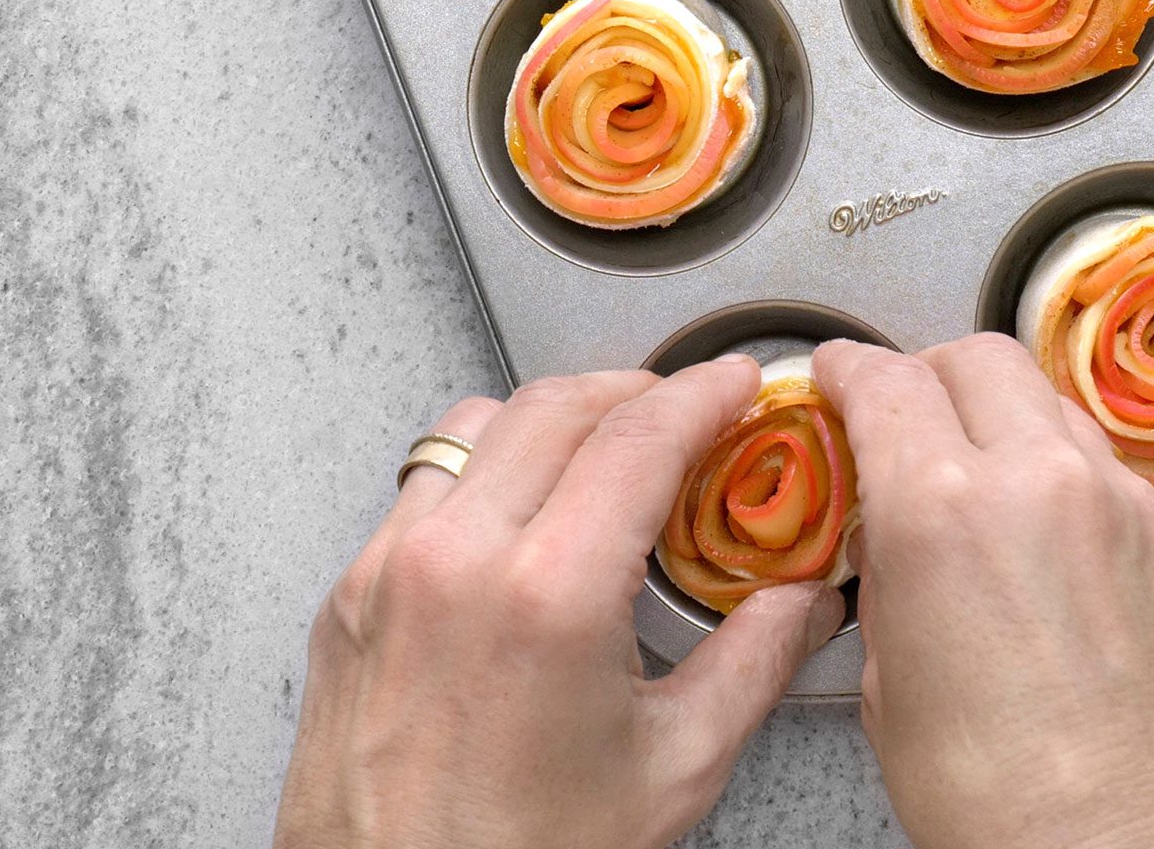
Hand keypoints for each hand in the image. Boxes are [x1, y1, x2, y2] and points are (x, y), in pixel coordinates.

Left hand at [275, 358, 845, 848]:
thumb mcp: (672, 768)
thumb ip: (753, 662)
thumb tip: (802, 602)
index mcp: (547, 596)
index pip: (639, 434)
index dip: (703, 393)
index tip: (738, 384)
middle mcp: (457, 563)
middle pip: (558, 405)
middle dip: (637, 391)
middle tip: (689, 417)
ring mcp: (390, 571)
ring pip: (478, 427)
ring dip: (554, 422)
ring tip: (605, 461)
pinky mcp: (351, 596)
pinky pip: (424, 487)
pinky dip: (485, 475)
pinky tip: (525, 520)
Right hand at [816, 335, 1153, 848]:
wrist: (1130, 844)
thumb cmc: (1002, 796)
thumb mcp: (889, 683)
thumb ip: (887, 576)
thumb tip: (889, 534)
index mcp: (940, 510)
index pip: (884, 381)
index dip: (849, 369)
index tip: (840, 376)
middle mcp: (1037, 480)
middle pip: (977, 358)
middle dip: (931, 375)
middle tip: (908, 416)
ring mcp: (1119, 501)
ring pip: (1051, 402)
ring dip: (1006, 420)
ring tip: (984, 479)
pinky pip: (1108, 470)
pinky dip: (1067, 480)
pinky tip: (1051, 542)